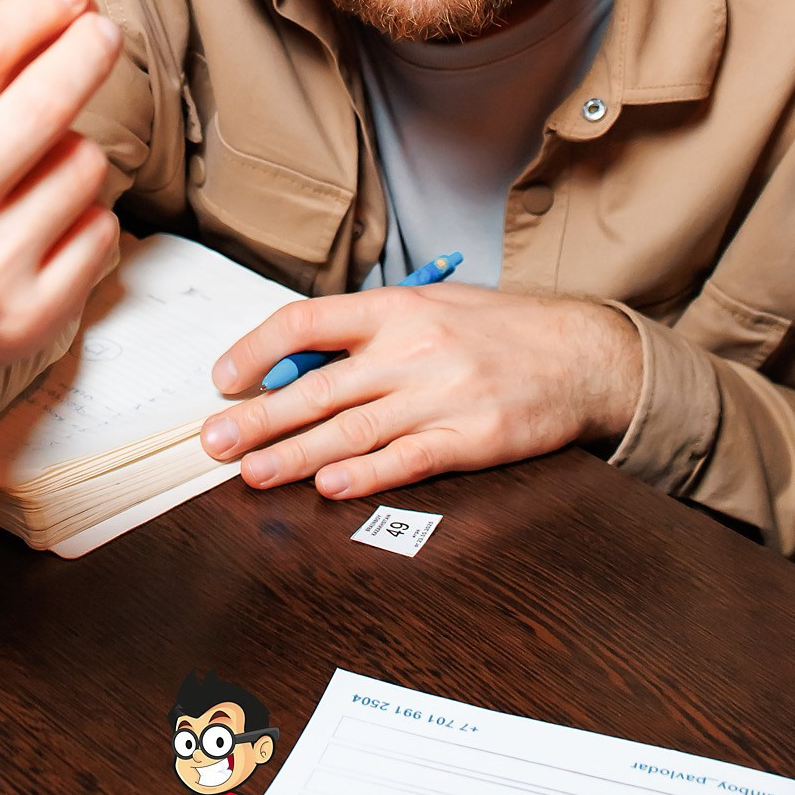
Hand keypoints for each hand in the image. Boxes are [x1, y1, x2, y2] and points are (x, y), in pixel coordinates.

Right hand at [0, 0, 121, 396]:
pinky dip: (84, 212)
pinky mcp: (28, 319)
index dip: (33, 12)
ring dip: (70, 150)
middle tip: (102, 31)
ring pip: (82, 164)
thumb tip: (55, 14)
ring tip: (31, 169)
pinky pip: (100, 226)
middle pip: (43, 106)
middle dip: (85, 52)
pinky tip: (45, 220)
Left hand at [198, 284, 644, 500]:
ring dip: (294, 455)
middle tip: (212, 442)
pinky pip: (407, 459)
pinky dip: (366, 475)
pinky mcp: (470, 437)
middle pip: (318, 386)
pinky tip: (330, 487)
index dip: (257, 349)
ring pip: (351, 429)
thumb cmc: (500, 330)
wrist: (582, 354)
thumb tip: (297, 364)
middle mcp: (412, 348)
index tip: (225, 378)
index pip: (307, 322)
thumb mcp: (432, 307)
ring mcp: (441, 395)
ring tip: (251, 472)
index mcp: (397, 308)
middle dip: (257, 417)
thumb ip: (370, 332)